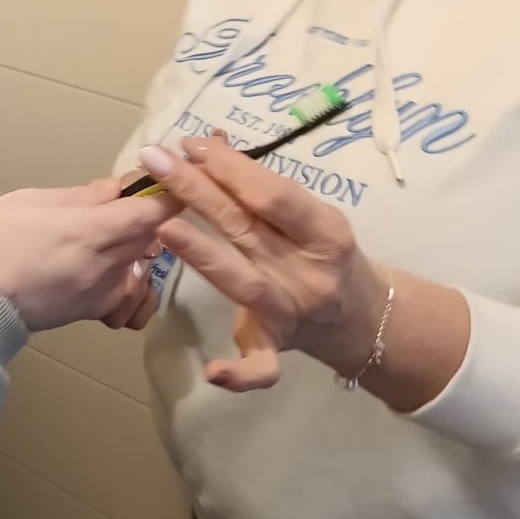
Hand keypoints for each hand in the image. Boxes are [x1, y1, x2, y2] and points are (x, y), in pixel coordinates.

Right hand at [0, 180, 178, 332]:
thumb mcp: (30, 201)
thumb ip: (81, 197)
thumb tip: (114, 190)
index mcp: (92, 231)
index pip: (154, 212)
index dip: (169, 193)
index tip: (168, 179)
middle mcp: (106, 266)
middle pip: (154, 236)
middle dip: (152, 215)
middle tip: (130, 199)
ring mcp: (102, 293)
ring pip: (145, 266)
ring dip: (140, 248)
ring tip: (116, 238)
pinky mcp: (92, 312)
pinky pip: (129, 298)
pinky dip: (131, 284)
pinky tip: (111, 272)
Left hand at [138, 137, 389, 389]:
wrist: (362, 317)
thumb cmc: (324, 253)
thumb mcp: (309, 216)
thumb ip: (261, 189)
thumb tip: (206, 145)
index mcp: (324, 232)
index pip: (273, 195)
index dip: (230, 168)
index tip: (191, 144)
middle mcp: (308, 272)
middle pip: (247, 227)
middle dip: (199, 190)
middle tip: (156, 161)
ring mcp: (291, 312)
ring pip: (243, 283)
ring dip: (203, 255)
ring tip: (164, 228)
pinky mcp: (276, 348)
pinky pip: (260, 367)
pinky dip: (239, 374)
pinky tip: (212, 373)